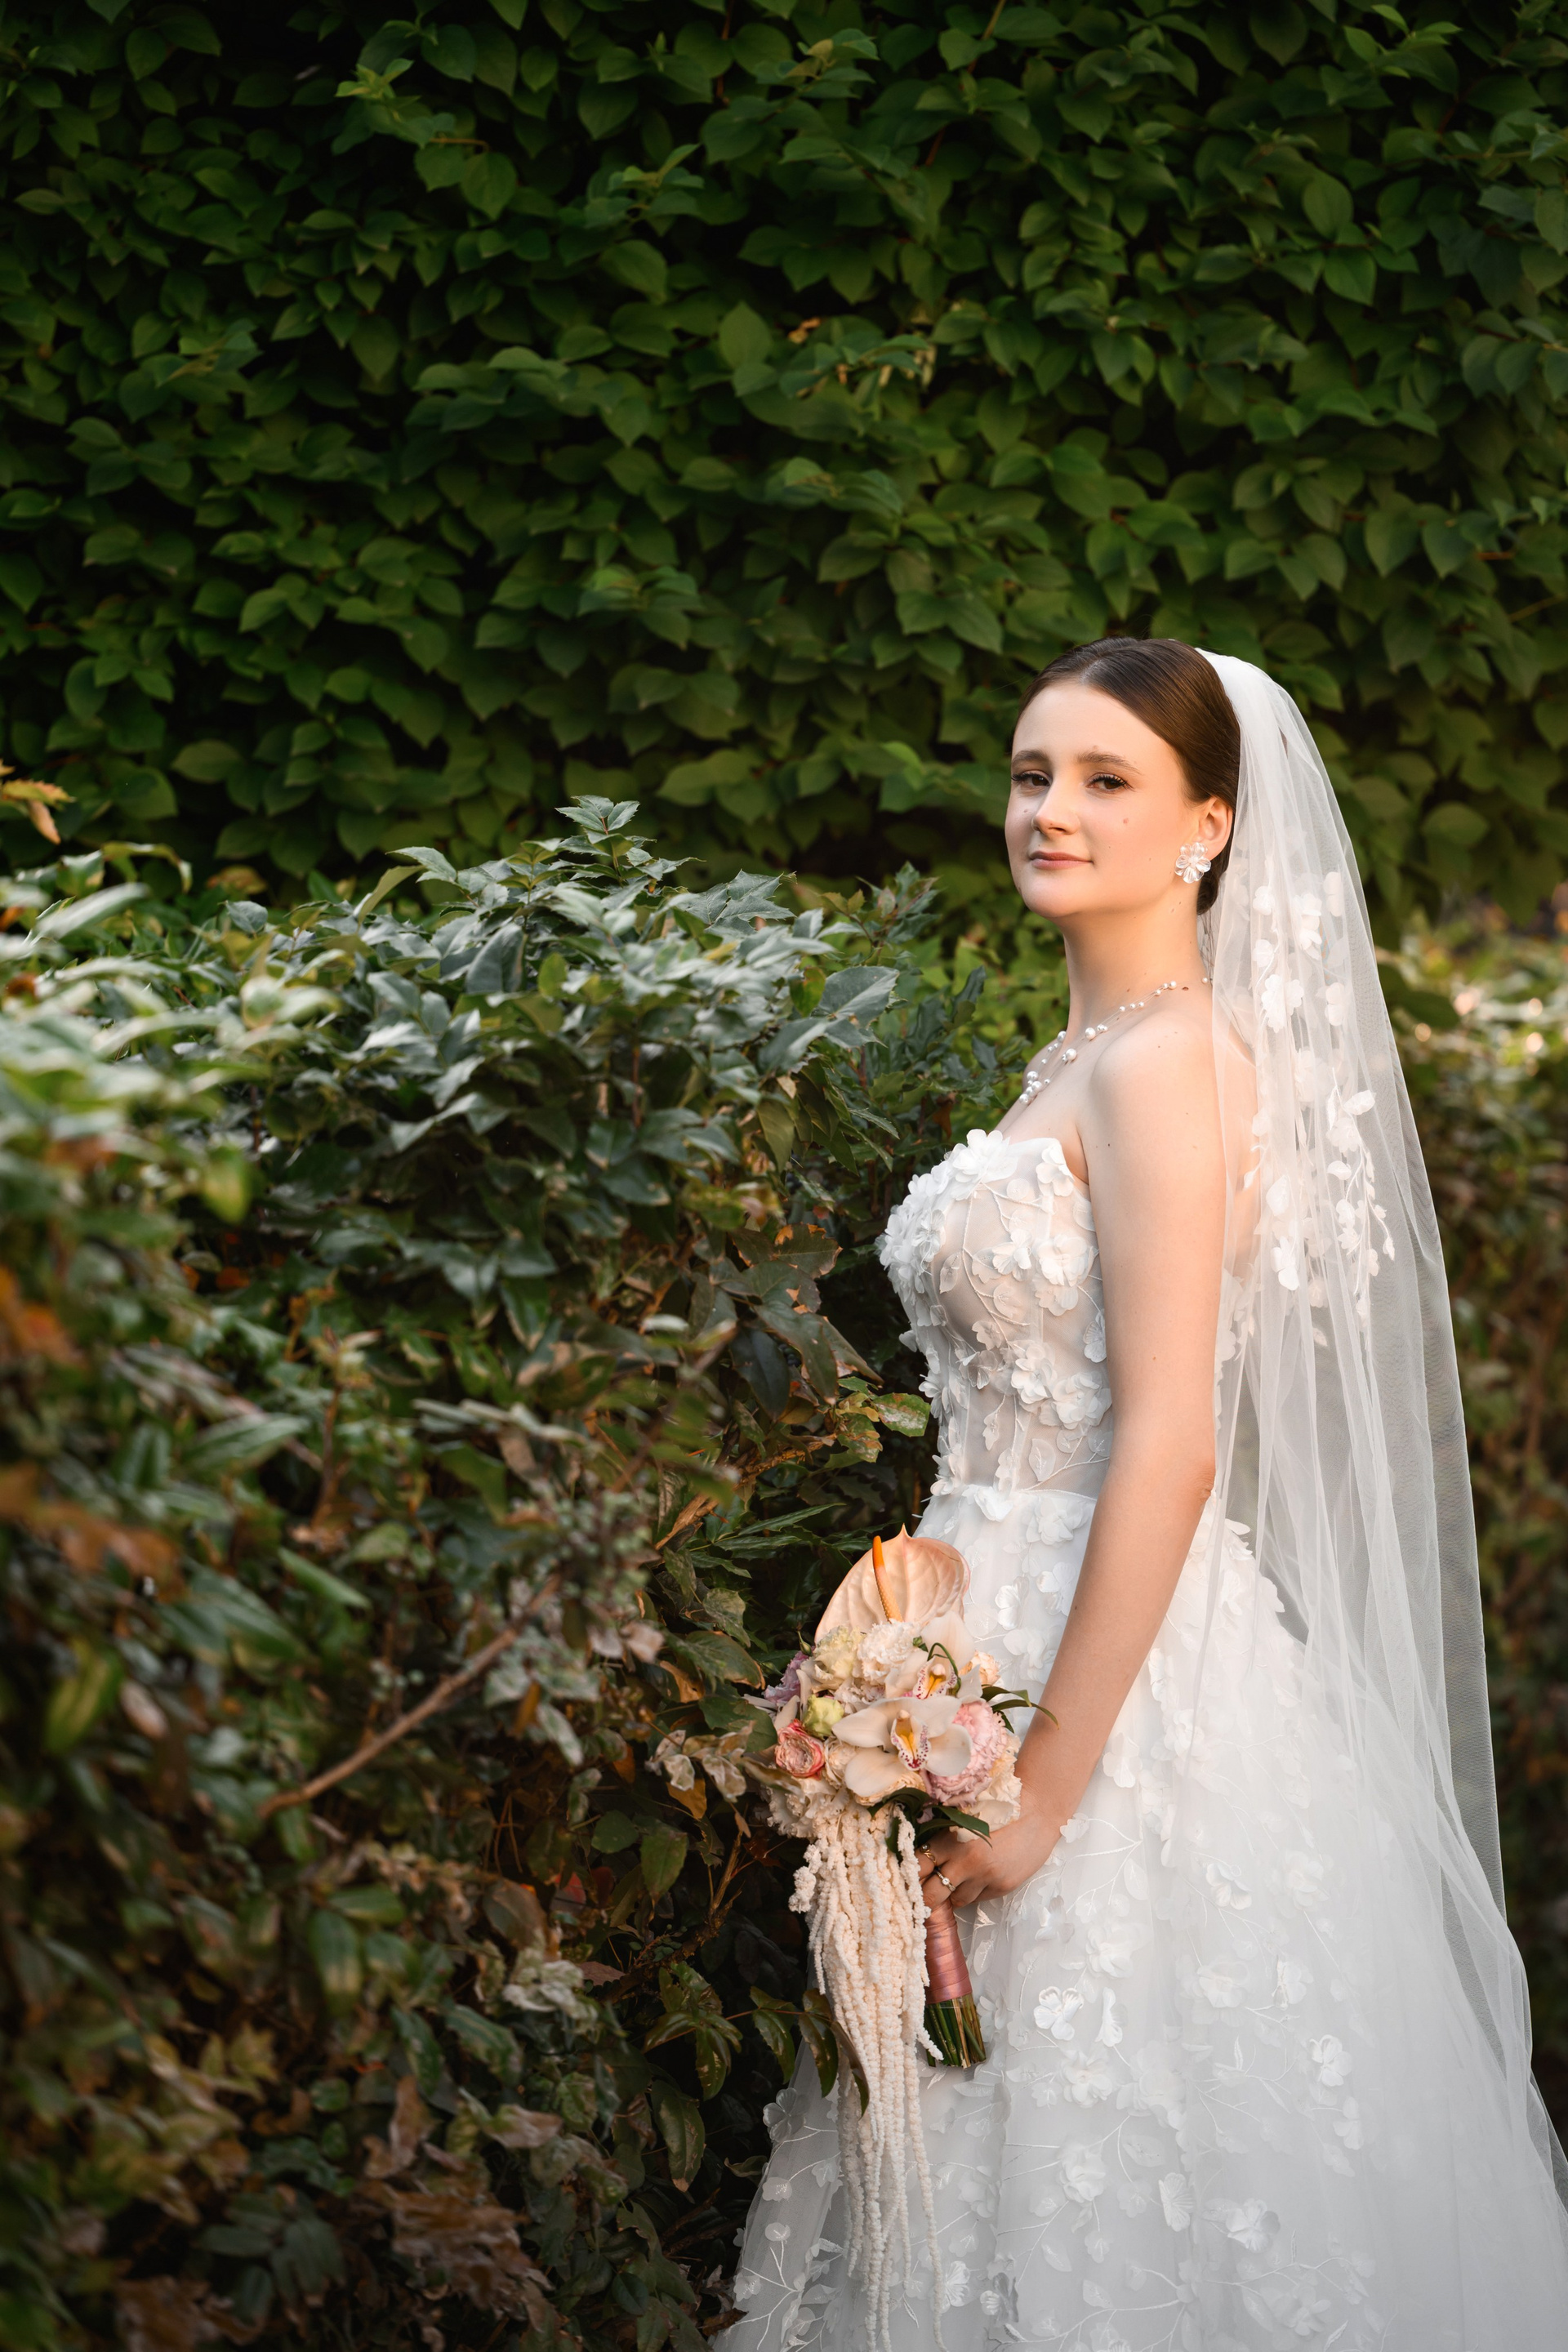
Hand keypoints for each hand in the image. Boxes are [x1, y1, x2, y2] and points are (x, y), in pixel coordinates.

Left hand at [916, 1805, 1062, 1909]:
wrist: (1036, 1812)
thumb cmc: (998, 1808)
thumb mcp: (964, 1816)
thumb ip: (943, 1835)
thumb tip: (923, 1857)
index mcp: (950, 1839)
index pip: (917, 1866)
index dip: (909, 1875)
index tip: (908, 1879)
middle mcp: (964, 1862)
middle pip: (929, 1895)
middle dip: (923, 1899)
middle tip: (922, 1896)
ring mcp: (983, 1878)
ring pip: (955, 1901)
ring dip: (952, 1894)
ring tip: (959, 1880)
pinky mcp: (1000, 1888)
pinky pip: (977, 1899)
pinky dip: (974, 1892)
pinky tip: (981, 1876)